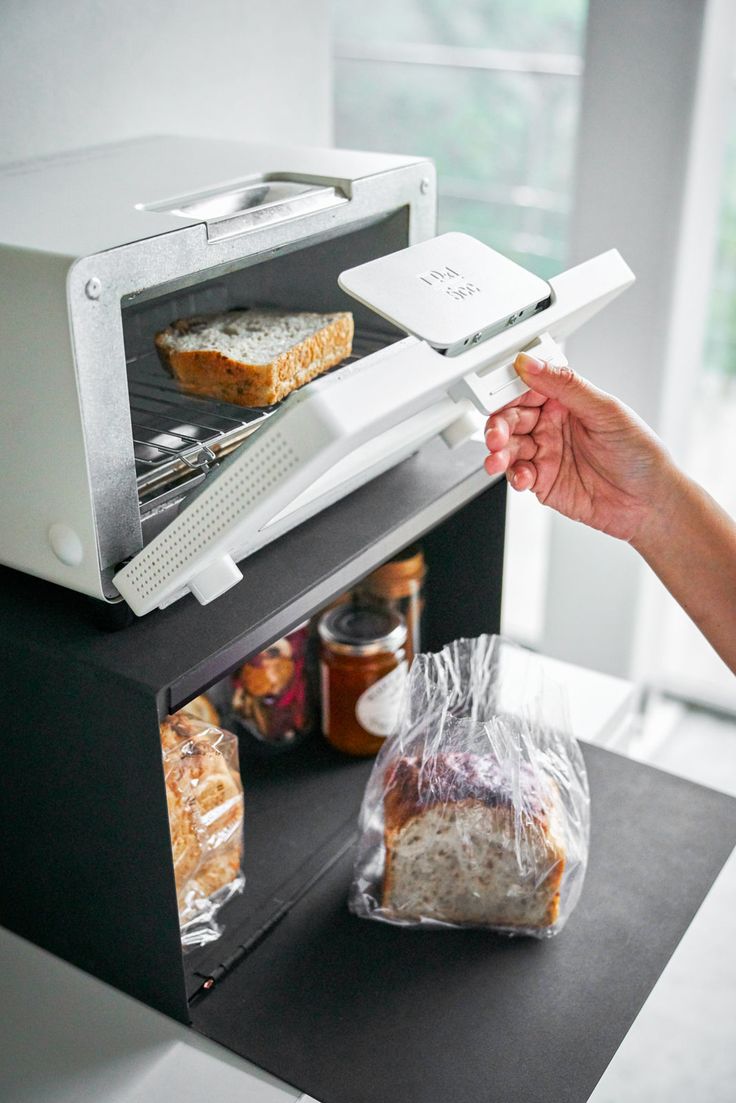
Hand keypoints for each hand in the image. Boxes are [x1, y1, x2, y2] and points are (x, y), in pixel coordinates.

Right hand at [483, 352, 678, 542]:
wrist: (650, 502)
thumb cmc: (640, 454)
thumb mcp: (605, 410)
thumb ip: (565, 386)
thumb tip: (532, 363)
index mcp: (567, 403)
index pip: (527, 389)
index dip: (509, 391)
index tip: (495, 394)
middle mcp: (553, 427)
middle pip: (511, 419)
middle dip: (499, 425)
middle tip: (497, 435)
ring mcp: (547, 455)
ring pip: (509, 448)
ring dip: (499, 452)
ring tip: (499, 459)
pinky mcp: (543, 482)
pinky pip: (518, 475)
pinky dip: (514, 475)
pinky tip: (522, 477)